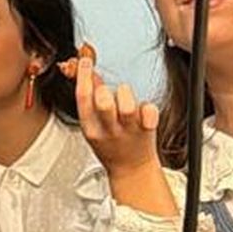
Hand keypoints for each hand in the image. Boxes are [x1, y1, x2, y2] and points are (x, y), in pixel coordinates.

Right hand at [63, 47, 170, 207]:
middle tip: (106, 91)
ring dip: (125, 95)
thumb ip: (91, 98)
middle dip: (103, 90)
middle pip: (103, 102)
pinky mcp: (147, 130)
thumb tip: (87, 72)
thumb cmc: (111, 146)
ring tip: (125, 99)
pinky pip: (149, 110)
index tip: (85, 61)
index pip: (83, 98)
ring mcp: (129, 131)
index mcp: (91, 129)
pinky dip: (148, 106)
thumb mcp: (94, 125)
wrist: (131, 170)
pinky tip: (143, 110)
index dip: (83, 75)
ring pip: (127, 105)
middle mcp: (109, 130)